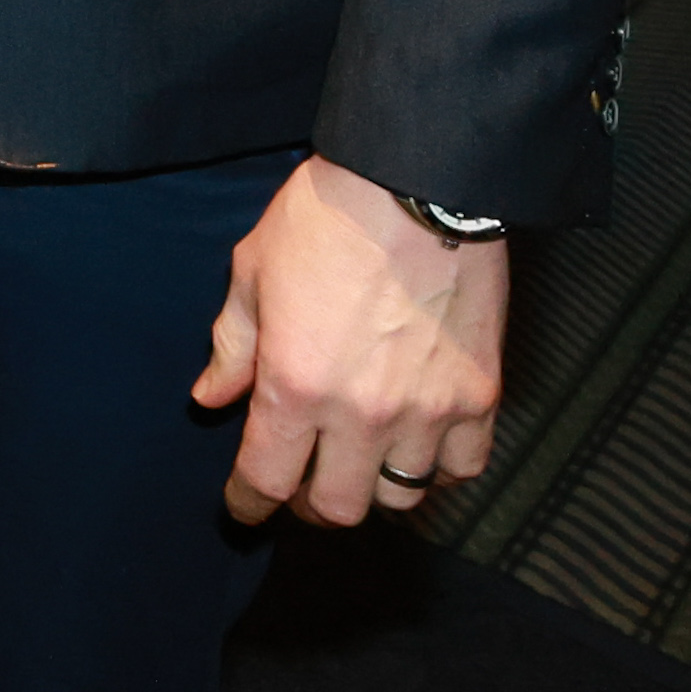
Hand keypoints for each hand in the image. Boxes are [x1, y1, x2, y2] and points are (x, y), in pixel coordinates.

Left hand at [193, 155, 506, 525]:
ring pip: (401, 496)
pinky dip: (439, 465)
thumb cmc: (324, 219)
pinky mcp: (478, 396)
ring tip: (361, 458)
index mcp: (295, 384)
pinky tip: (420, 441)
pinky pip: (463, 467)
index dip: (249, 503)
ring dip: (375, 485)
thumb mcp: (253, 271)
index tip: (244, 508)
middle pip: (338, 507)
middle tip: (304, 482)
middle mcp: (361, 412)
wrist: (415, 183)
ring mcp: (426, 410)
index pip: (267, 479)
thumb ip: (233, 345)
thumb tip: (211, 397)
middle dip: (311, 504)